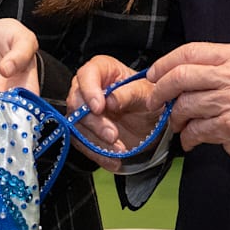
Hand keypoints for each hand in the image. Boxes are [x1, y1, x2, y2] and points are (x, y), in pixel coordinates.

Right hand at [68, 54, 165, 170]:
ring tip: (119, 150)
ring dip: (97, 141)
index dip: (89, 91)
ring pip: (77, 126)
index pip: (86, 75)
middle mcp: (87, 88)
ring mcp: (83, 111)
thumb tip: (110, 100)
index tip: (99, 107)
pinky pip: (82, 144)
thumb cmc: (149, 98)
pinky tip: (113, 160)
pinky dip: (97, 154)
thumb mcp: (146, 93)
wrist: (152, 121)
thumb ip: (128, 94)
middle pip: (77, 103)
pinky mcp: (84, 131)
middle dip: (95, 122)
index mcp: (101, 70)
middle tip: (113, 135)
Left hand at [145, 43, 229, 175]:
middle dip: (160, 90)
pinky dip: (188, 137)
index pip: (191, 51)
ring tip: (178, 124)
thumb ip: (221, 67)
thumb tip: (180, 72)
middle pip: (181, 76)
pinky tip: (191, 140)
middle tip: (155, 100)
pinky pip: (196, 130)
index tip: (154, 74)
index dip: (165, 63)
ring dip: (175, 117)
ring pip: (185, 104)